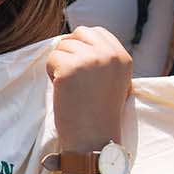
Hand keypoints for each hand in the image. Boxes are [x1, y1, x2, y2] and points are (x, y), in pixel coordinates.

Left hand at [47, 27, 131, 148]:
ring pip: (63, 46)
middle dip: (71, 50)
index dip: (83, 45)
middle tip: (72, 75)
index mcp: (122, 57)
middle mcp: (109, 55)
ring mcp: (89, 60)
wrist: (94, 141)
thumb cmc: (99, 114)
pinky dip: (51, 74)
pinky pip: (52, 59)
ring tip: (70, 87)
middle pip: (79, 33)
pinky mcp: (70, 69)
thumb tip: (77, 39)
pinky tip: (63, 91)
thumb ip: (103, 58)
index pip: (97, 32)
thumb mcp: (114, 80)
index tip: (81, 65)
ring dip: (60, 63)